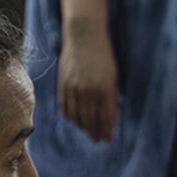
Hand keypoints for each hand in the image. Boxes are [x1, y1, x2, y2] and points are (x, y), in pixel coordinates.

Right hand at [59, 23, 118, 141]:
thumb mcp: (114, 77)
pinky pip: (65, 106)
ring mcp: (73, 88)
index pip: (105, 118)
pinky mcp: (63, 84)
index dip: (106, 131)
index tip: (108, 139)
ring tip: (88, 132)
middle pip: (90, 120)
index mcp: (103, 90)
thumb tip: (113, 117)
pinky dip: (70, 116)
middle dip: (94, 133)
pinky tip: (75, 120)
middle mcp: (87, 92)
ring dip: (83, 127)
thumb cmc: (104, 56)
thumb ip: (113, 98)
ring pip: (77, 116)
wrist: (84, 36)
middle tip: (98, 140)